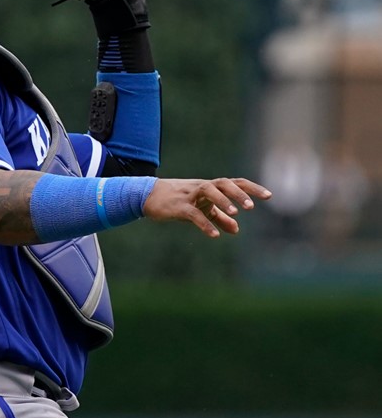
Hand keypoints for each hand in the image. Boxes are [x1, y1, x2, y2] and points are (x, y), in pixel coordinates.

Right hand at [143, 178, 271, 237]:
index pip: (235, 183)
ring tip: (236, 214)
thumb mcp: (200, 208)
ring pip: (208, 191)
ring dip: (223, 201)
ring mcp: (189, 195)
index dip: (252, 188)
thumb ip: (219, 217)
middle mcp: (202, 187)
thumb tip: (236, 230)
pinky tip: (214, 235)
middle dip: (238, 193)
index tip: (269, 196)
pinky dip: (204, 224)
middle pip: (223, 183)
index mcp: (210, 187)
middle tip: (251, 207)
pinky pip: (193, 214)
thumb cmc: (178, 201)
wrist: (148, 197)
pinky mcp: (178, 207)